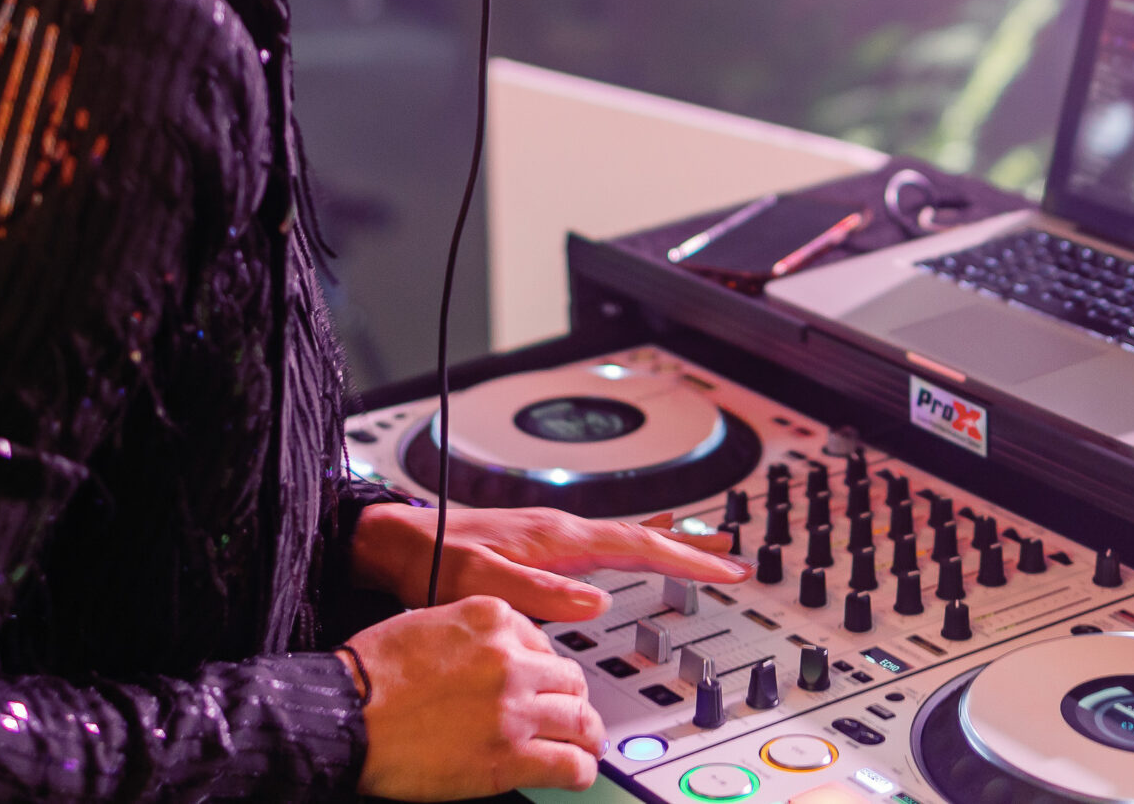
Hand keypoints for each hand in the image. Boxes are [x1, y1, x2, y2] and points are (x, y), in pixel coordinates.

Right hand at [344, 597, 604, 797]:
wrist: (345, 715)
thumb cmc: (370, 674)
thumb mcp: (428, 624)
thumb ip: (471, 636)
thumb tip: (494, 659)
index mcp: (491, 618)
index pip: (542, 639)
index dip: (543, 667)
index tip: (543, 682)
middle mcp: (510, 658)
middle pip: (569, 677)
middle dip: (572, 699)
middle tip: (571, 715)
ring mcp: (514, 707)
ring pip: (579, 719)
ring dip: (586, 735)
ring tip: (585, 746)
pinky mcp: (510, 755)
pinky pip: (568, 763)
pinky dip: (580, 769)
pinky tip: (575, 772)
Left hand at [353, 503, 749, 620]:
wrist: (398, 542)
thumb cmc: (431, 562)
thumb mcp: (483, 585)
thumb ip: (540, 594)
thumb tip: (598, 602)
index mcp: (558, 539)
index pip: (637, 547)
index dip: (685, 558)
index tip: (724, 569)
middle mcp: (562, 531)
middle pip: (643, 536)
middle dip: (691, 546)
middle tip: (735, 557)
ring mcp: (554, 536)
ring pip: (627, 537)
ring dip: (669, 542)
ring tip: (707, 544)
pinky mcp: (542, 545)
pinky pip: (605, 541)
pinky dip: (636, 542)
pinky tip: (640, 545)